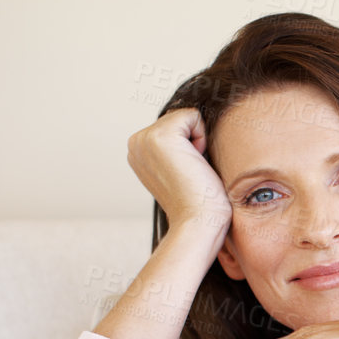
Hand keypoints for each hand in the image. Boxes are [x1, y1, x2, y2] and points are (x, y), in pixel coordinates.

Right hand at [126, 107, 232, 258]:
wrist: (198, 223)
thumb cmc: (200, 203)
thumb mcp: (183, 169)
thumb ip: (180, 148)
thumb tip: (195, 126)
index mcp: (139, 151)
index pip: (176, 125)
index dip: (192, 146)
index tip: (188, 172)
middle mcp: (136, 143)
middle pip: (181, 118)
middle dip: (195, 141)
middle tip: (192, 172)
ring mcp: (144, 139)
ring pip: (187, 117)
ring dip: (199, 141)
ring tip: (193, 169)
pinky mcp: (159, 136)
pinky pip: (193, 115)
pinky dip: (203, 137)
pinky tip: (196, 164)